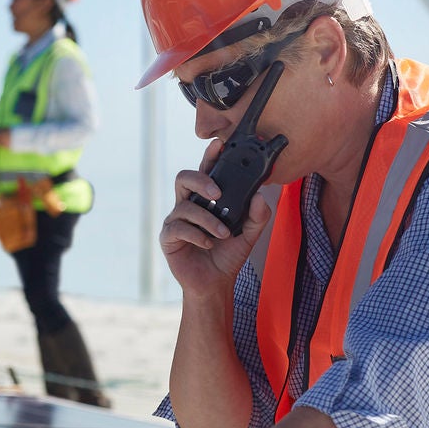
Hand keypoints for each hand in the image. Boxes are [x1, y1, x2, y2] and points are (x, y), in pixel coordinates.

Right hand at [159, 139, 272, 302]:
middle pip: (184, 178)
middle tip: (218, 192)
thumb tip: (260, 196)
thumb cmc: (228, 255)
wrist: (216, 283)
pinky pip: (179, 228)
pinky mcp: (168, 237)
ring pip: (185, 206)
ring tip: (223, 233)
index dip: (209, 156)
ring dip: (208, 219)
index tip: (220, 144)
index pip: (205, 171)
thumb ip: (258, 215)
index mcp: (205, 199)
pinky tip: (209, 243)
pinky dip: (198, 235)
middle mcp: (188, 205)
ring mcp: (176, 220)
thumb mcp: (250, 234)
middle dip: (200, 179)